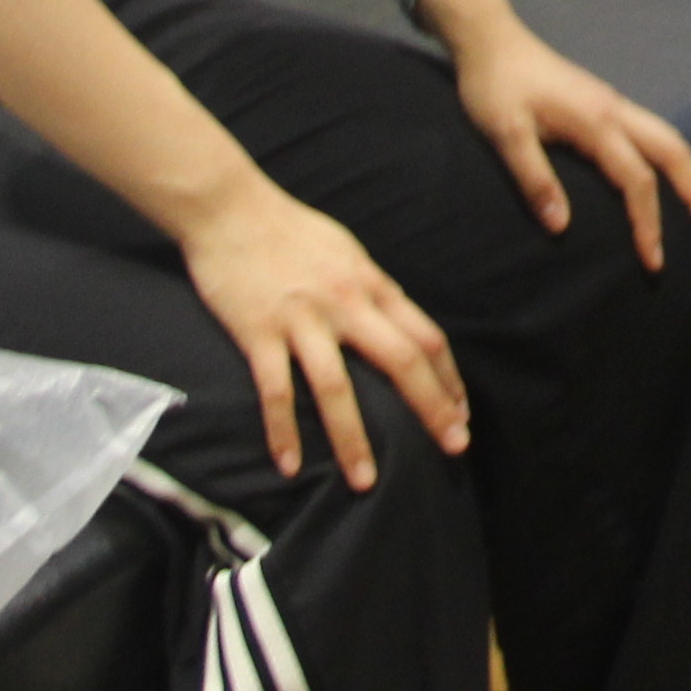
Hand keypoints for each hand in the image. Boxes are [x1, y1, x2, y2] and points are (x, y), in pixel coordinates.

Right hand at [176, 182, 469, 487]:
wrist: (228, 207)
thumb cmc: (289, 230)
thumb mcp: (347, 253)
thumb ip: (372, 290)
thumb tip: (398, 323)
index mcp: (371, 285)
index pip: (426, 338)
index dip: (449, 380)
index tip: (461, 414)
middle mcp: (345, 303)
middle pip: (401, 360)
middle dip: (432, 408)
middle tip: (453, 448)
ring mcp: (301, 319)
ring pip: (337, 387)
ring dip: (354, 439)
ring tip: (366, 482)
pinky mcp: (258, 332)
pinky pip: (275, 390)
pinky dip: (283, 431)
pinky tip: (290, 466)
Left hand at [447, 22, 690, 268]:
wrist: (491, 41)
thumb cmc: (494, 88)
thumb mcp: (505, 134)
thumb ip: (534, 178)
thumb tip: (562, 227)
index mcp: (596, 121)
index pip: (636, 179)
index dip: (648, 222)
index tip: (653, 260)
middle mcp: (617, 111)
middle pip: (674, 151)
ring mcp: (615, 105)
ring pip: (669, 140)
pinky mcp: (606, 106)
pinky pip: (654, 136)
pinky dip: (673, 163)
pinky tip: (671, 181)